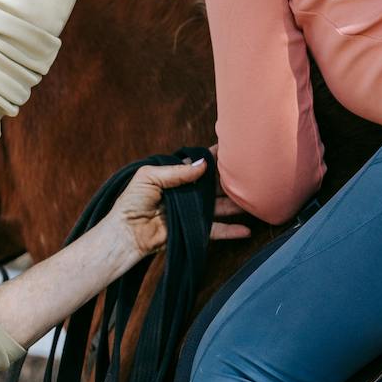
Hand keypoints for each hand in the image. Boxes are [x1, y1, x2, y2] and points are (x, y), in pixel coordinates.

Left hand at [108, 157, 249, 257]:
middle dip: (228, 179)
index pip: (196, 164)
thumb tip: (203, 165)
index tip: (231, 148)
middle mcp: (185, 193)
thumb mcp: (149, 177)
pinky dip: (230, 230)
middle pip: (212, 185)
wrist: (126, 232)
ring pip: (218, 206)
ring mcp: (190, 212)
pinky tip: (246, 230)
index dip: (212, 158)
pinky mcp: (193, 229)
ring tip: (254, 198)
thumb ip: (176, 171)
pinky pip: (215, 230)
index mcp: (173, 177)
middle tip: (249, 171)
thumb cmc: (131, 202)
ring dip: (235, 203)